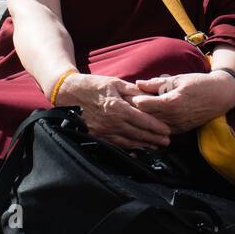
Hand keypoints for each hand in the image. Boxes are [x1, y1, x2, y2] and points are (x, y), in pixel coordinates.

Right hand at [55, 73, 171, 149]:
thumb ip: (133, 91)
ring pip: (127, 142)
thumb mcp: (114, 82)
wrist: (67, 93)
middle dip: (153, 139)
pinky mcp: (96, 136)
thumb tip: (150, 96)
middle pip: (137, 134)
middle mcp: (111, 122)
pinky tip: (136, 150)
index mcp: (117, 107)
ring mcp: (103, 131)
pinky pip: (115, 145)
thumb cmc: (92, 85)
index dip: (156, 127)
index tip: (167, 130)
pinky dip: (127, 148)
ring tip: (155, 147)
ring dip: (143, 145)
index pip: (142, 120)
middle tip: (166, 142)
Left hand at [129, 71, 234, 133]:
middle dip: (133, 111)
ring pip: (152, 126)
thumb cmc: (199, 84)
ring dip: (142, 121)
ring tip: (130, 114)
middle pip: (145, 117)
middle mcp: (173, 118)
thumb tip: (138, 83)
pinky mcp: (180, 131)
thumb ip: (156, 83)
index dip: (132, 100)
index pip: (143, 105)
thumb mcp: (178, 79)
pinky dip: (152, 127)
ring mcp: (177, 126)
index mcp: (170, 103)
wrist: (220, 96)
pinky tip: (145, 122)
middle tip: (122, 106)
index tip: (124, 95)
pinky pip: (161, 131)